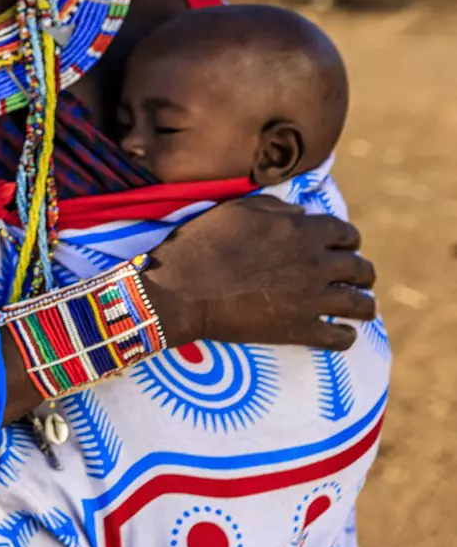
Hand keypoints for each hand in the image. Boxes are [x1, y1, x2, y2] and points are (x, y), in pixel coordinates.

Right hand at [141, 195, 375, 350]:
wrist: (182, 289)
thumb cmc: (203, 243)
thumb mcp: (236, 210)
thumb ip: (275, 209)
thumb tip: (301, 214)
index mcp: (302, 231)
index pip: (347, 233)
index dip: (348, 240)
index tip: (342, 247)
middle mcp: (316, 264)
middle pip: (361, 269)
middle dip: (361, 272)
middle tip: (354, 278)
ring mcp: (312, 300)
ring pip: (360, 304)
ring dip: (363, 304)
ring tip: (359, 307)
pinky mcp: (301, 329)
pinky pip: (341, 338)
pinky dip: (346, 336)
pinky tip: (342, 333)